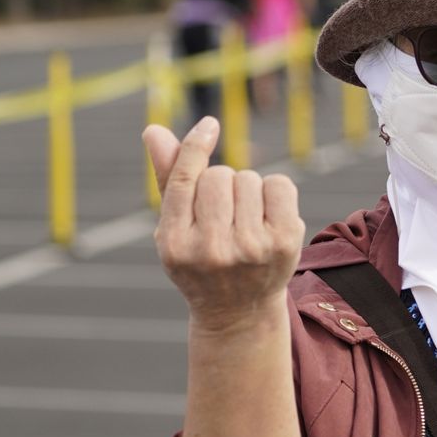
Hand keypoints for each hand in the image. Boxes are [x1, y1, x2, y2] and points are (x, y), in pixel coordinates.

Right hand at [144, 117, 305, 332]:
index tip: (210, 125)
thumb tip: (153, 130)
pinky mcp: (284, 243)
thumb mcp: (175, 227)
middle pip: (218, 175)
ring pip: (248, 178)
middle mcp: (211, 249)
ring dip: (247, 189)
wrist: (238, 312)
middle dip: (221, 182)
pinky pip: (280, 184)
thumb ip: (168, 178)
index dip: (196, 145)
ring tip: (243, 220)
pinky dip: (274, 191)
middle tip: (222, 214)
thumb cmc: (201, 260)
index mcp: (174, 244)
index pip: (185, 179)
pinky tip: (266, 216)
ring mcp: (250, 248)